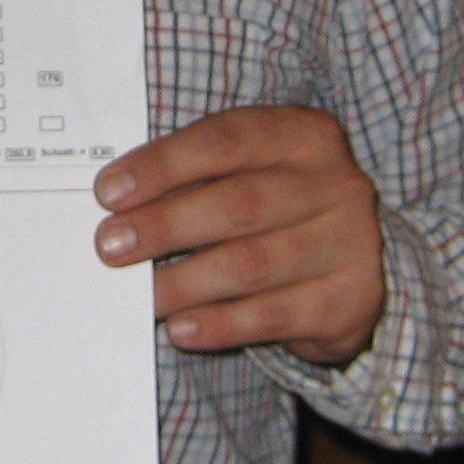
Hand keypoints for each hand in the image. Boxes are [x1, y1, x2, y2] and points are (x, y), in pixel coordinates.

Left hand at [92, 106, 383, 363]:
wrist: (354, 266)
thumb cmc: (277, 211)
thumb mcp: (248, 175)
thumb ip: (195, 181)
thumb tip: (118, 210)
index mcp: (304, 135)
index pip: (226, 140)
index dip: (164, 165)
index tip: (109, 192)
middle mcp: (337, 183)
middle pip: (240, 203)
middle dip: (166, 225)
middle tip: (110, 245)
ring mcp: (351, 242)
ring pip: (254, 265)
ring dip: (185, 283)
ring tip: (141, 295)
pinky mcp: (352, 299)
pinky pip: (274, 316)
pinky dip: (220, 324)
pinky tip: (181, 328)